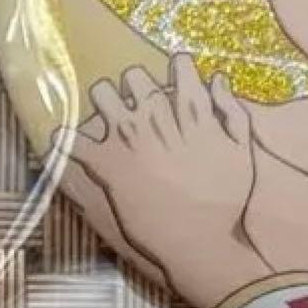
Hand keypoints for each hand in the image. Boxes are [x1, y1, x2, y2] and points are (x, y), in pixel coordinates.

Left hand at [58, 54, 269, 307]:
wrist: (202, 241)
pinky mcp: (105, 165)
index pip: (180, 66)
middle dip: (134, 84)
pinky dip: (65, 139)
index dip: (177, 66)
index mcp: (192, 110)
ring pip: (101, 94)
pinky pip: (73, 140)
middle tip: (136, 100)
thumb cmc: (227, 198)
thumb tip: (218, 79)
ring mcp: (127, 138)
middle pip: (134, 76)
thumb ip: (232, 110)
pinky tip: (64, 141)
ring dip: (103, 102)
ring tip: (105, 115)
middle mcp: (157, 115)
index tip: (174, 72)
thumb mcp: (243, 150)